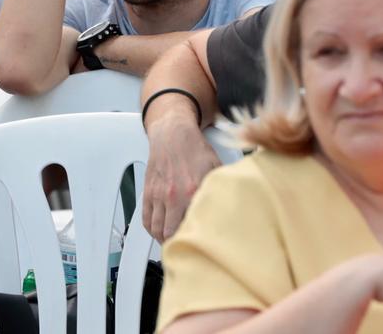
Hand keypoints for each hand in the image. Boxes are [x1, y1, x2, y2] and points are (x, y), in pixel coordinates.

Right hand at [142, 113, 220, 241]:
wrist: (173, 134)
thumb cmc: (194, 150)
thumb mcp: (215, 167)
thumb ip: (221, 189)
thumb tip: (237, 204)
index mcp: (192, 191)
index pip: (192, 227)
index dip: (196, 240)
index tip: (202, 245)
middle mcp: (173, 196)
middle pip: (171, 233)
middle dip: (179, 243)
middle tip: (187, 247)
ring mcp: (158, 195)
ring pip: (156, 229)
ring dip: (164, 238)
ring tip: (174, 241)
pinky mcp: (148, 192)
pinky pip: (146, 219)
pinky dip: (152, 229)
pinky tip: (160, 230)